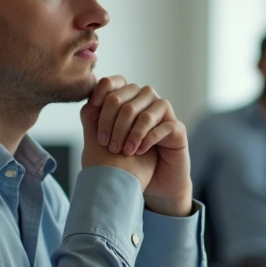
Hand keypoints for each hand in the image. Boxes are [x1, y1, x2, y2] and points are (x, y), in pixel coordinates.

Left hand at [81, 76, 192, 216]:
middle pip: (123, 101)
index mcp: (127, 96)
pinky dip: (147, 140)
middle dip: (111, 124)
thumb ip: (92, 118)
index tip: (92, 114)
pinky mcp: (177, 128)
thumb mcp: (102, 138)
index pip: (111, 84)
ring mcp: (163, 112)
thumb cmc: (124, 160)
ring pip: (144, 115)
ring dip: (130, 135)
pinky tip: (138, 151)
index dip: (100, 95)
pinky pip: (162, 127)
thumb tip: (88, 103)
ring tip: (124, 151)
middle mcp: (146, 99)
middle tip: (108, 145)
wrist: (151, 182)